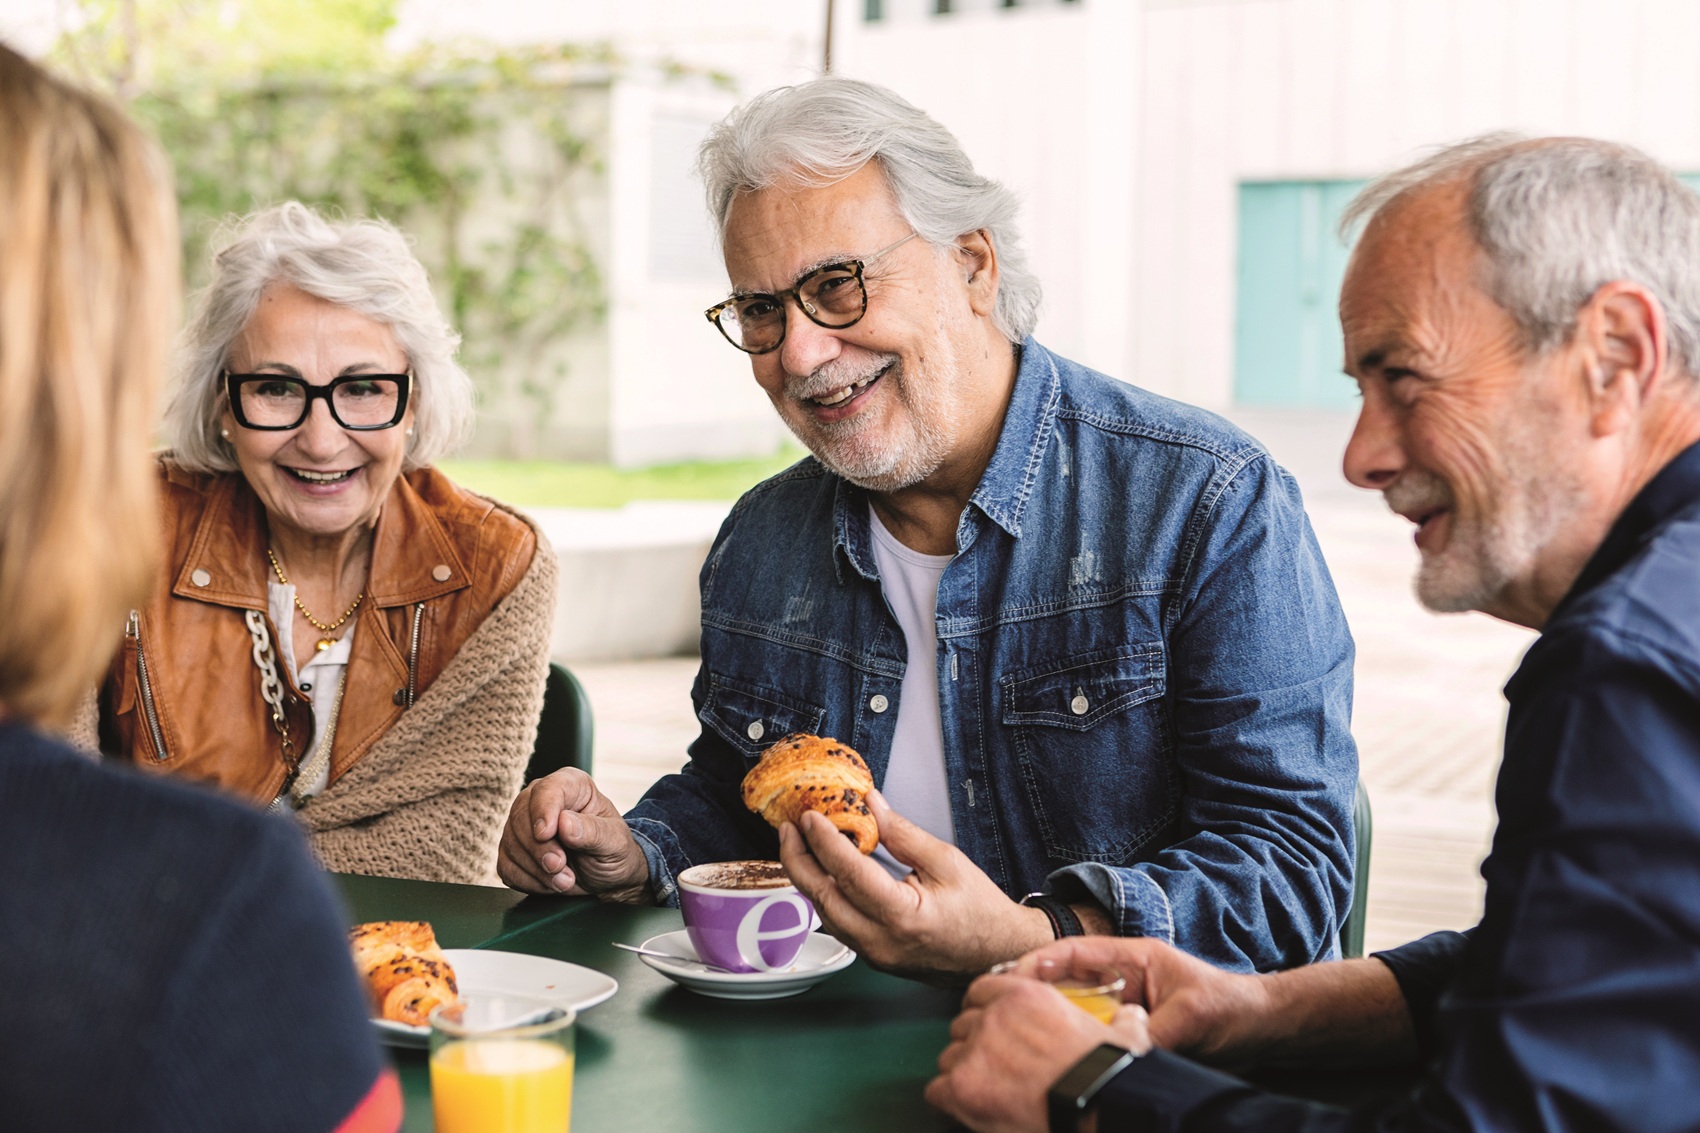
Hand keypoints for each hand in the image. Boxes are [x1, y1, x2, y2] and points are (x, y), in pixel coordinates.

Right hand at [496, 768, 650, 900]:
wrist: (607, 877)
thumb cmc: (613, 851)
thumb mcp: (614, 842)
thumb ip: (593, 832)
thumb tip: (564, 822)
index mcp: (571, 785)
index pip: (548, 789)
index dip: (544, 810)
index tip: (546, 833)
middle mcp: (541, 800)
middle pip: (521, 816)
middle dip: (539, 849)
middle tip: (560, 867)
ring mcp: (523, 826)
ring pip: (510, 844)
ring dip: (537, 869)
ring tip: (565, 880)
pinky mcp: (513, 852)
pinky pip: (506, 867)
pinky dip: (528, 881)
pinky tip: (551, 883)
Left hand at [777, 788, 1054, 982]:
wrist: (998, 955)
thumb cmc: (981, 911)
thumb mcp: (947, 861)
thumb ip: (903, 834)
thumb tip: (871, 804)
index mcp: (903, 918)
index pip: (850, 874)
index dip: (824, 842)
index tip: (810, 816)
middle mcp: (882, 943)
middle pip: (823, 898)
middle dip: (799, 860)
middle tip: (789, 827)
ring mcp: (875, 955)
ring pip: (825, 914)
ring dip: (808, 878)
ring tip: (799, 844)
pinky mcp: (874, 957)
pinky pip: (838, 924)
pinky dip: (826, 894)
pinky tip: (822, 871)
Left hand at [925, 971, 1150, 1132]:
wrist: (1098, 1108)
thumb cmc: (1110, 1076)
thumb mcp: (1125, 1036)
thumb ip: (1123, 1020)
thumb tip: (1133, 1016)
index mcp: (1026, 996)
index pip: (981, 990)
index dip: (983, 1009)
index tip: (989, 1025)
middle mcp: (994, 1016)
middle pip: (962, 1024)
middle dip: (973, 1044)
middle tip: (992, 1066)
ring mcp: (975, 1051)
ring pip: (949, 1057)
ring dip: (963, 1073)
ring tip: (984, 1090)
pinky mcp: (963, 1087)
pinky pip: (937, 1090)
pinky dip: (949, 1101)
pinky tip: (966, 1108)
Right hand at [1012, 936, 1271, 1064]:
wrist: (1263, 1029)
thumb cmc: (1232, 1009)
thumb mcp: (1191, 1018)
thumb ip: (1152, 1035)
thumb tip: (1118, 1059)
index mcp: (1132, 958)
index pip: (1073, 953)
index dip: (1037, 963)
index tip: (1009, 981)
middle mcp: (1122, 979)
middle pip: (1064, 981)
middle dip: (1031, 995)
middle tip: (1001, 1015)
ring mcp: (1124, 1007)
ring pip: (1074, 1011)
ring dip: (1051, 1023)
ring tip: (1022, 1041)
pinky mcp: (1130, 1033)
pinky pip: (1093, 1037)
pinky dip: (1074, 1047)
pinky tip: (1058, 1062)